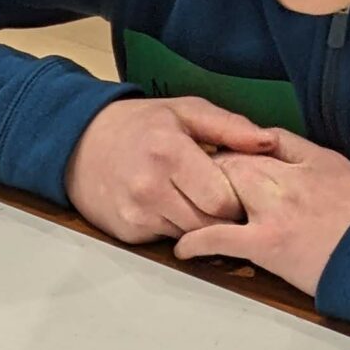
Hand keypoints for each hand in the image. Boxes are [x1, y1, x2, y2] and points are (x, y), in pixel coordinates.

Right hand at [66, 96, 276, 243]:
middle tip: (222, 198)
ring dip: (199, 223)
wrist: (81, 145)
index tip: (239, 189)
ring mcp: (136, 214)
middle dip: (222, 215)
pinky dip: (175, 227)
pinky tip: (169, 206)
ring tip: (194, 199)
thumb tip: (268, 142)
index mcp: (170, 153)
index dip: (237, 198)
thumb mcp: (185, 111)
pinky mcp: (127, 233)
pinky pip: (167, 239)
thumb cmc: (139, 125)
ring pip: (189, 236)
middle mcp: (150, 188)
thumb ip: (230, 126)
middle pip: (208, 224)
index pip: (222, 199)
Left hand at [175, 132, 349, 297]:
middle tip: (184, 187)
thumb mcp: (337, 169)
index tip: (210, 161)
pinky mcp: (267, 244)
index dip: (227, 151)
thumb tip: (266, 143)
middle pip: (230, 163)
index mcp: (304, 160)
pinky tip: (183, 248)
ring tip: (181, 213)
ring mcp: (274, 212)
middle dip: (204, 173)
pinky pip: (220, 237)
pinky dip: (195, 242)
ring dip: (196, 201)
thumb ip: (301, 153)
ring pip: (221, 192)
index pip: (253, 143)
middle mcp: (285, 180)